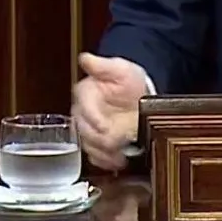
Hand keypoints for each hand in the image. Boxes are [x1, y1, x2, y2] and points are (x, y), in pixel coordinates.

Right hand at [71, 52, 146, 170]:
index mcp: (85, 94)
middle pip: (85, 131)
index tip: (106, 127)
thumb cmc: (127, 79)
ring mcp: (89, 131)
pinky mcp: (97, 144)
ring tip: (120, 157)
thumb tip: (85, 58)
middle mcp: (83, 114)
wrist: (138, 93)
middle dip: (101, 139)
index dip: (94, 119)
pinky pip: (97, 157)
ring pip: (90, 146)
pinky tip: (118, 162)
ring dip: (104, 153)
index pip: (84, 109)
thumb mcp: (119, 68)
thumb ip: (102, 65)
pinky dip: (106, 161)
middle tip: (118, 143)